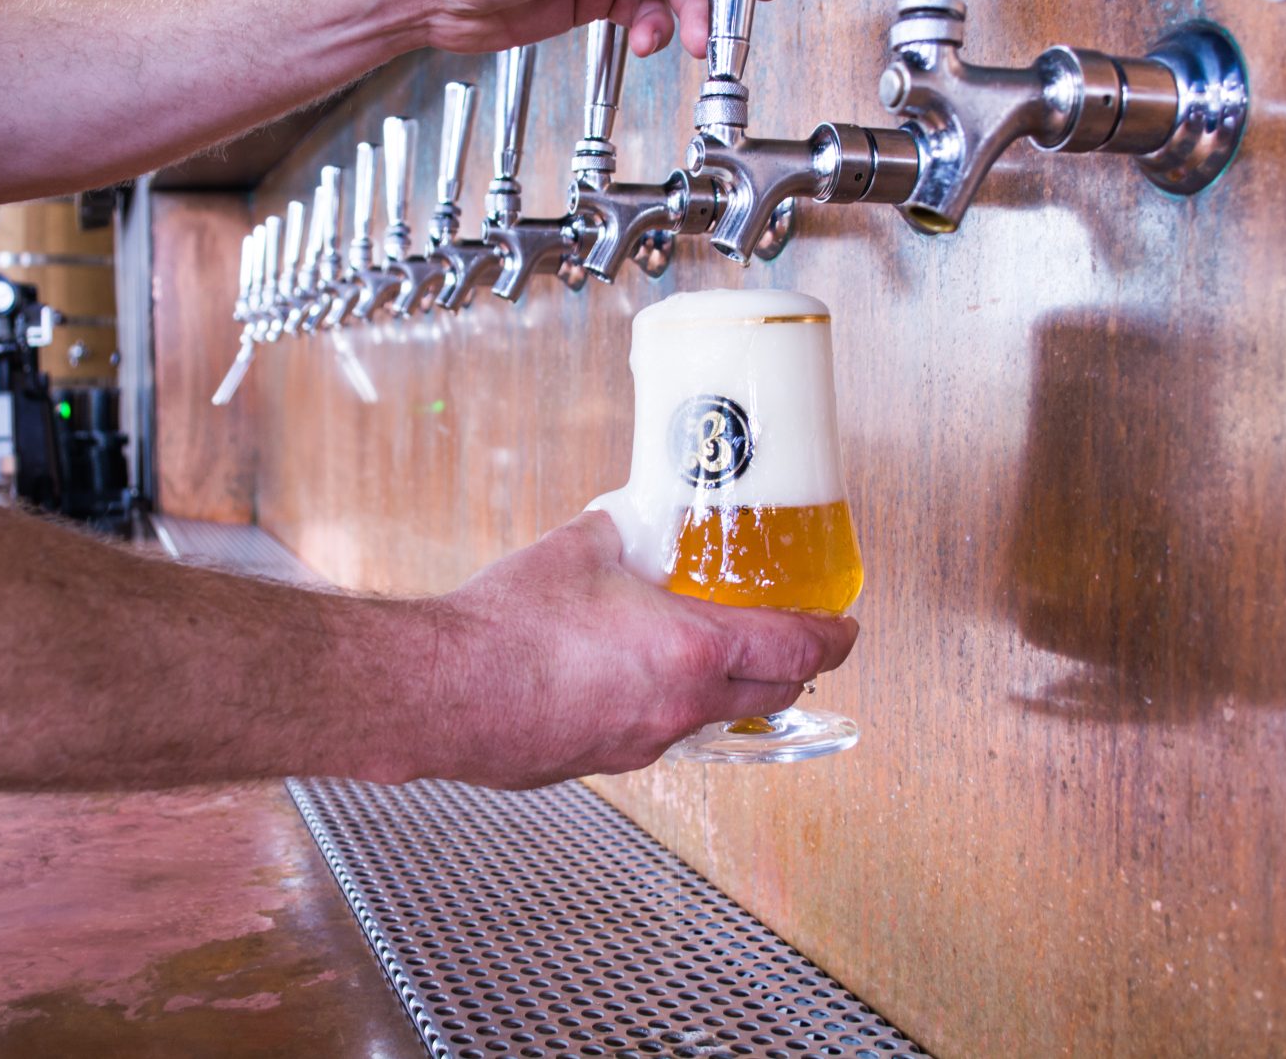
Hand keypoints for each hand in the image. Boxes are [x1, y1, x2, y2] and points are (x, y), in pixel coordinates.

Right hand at [399, 511, 856, 789]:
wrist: (440, 692)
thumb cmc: (504, 630)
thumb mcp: (578, 548)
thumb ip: (621, 533)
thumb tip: (630, 522)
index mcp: (691, 651)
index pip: (797, 650)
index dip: (833, 637)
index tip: (845, 626)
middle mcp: (678, 708)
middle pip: (769, 697)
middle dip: (791, 667)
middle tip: (791, 639)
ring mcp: (640, 744)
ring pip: (712, 720)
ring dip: (727, 691)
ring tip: (708, 654)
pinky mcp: (600, 762)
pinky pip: (656, 734)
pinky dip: (666, 706)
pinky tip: (630, 677)